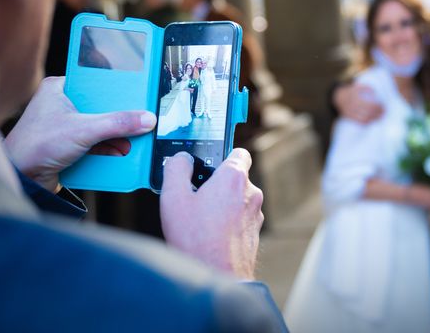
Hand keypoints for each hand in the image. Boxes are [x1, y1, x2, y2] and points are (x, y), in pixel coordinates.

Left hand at [4, 77, 156, 191]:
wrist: (20, 180)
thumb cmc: (34, 147)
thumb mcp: (83, 130)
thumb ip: (117, 123)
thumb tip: (145, 119)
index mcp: (60, 89)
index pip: (97, 82)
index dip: (118, 88)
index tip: (137, 94)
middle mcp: (63, 105)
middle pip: (103, 107)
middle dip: (120, 119)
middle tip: (138, 121)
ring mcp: (67, 126)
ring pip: (101, 126)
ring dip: (117, 136)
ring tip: (131, 143)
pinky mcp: (70, 145)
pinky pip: (96, 143)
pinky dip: (108, 149)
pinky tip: (120, 154)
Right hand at [160, 149, 263, 279]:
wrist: (218, 277)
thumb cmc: (197, 240)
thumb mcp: (174, 198)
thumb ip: (176, 170)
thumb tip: (181, 158)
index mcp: (234, 177)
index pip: (238, 153)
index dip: (221, 156)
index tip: (207, 165)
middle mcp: (251, 193)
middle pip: (235, 177)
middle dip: (217, 184)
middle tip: (195, 196)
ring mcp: (255, 214)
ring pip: (237, 200)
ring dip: (222, 205)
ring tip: (200, 220)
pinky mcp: (254, 233)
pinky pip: (240, 219)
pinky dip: (228, 222)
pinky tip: (210, 234)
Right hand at [334, 83, 383, 123]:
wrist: (338, 98)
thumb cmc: (351, 91)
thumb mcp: (357, 86)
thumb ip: (366, 88)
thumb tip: (375, 92)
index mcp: (355, 98)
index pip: (369, 104)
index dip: (377, 106)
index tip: (382, 105)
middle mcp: (353, 106)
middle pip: (368, 112)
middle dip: (377, 113)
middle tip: (384, 111)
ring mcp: (351, 113)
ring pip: (364, 118)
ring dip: (373, 118)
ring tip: (380, 116)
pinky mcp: (350, 118)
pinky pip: (359, 122)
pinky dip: (367, 122)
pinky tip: (372, 120)